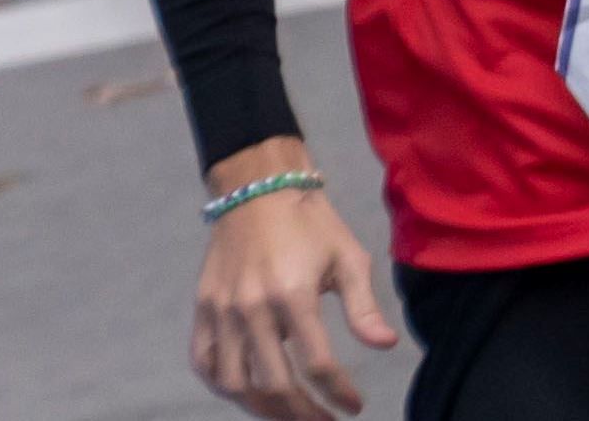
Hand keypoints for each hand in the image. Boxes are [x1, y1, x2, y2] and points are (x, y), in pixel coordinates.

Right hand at [186, 156, 396, 420]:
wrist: (258, 191)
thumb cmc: (312, 224)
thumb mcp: (348, 257)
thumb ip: (363, 307)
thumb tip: (387, 345)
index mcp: (293, 294)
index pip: (317, 363)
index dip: (338, 392)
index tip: (355, 406)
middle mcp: (252, 309)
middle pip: (274, 383)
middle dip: (303, 412)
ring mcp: (221, 312)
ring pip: (234, 383)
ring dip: (263, 409)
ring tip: (291, 414)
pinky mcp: (202, 310)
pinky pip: (205, 363)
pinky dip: (224, 387)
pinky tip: (248, 394)